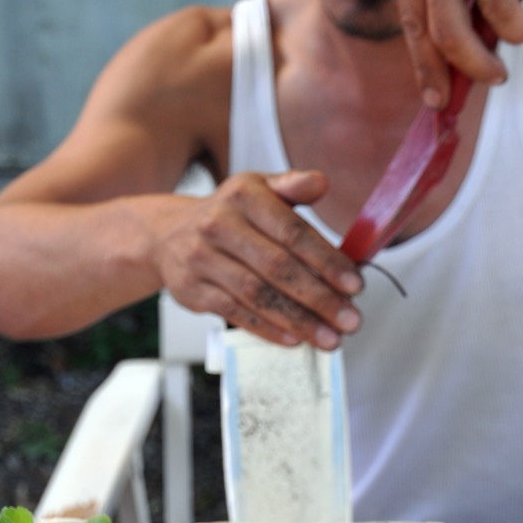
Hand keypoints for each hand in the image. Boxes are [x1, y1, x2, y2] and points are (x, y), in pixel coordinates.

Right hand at [153, 169, 363, 350]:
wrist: (167, 235)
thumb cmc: (229, 215)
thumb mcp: (258, 189)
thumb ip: (293, 187)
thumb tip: (322, 182)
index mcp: (243, 196)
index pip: (292, 232)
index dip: (326, 261)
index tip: (355, 285)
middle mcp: (218, 224)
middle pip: (278, 268)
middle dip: (319, 298)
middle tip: (350, 319)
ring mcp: (202, 259)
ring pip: (258, 296)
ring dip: (299, 320)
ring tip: (330, 338)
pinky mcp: (193, 291)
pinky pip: (237, 313)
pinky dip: (268, 329)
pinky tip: (295, 339)